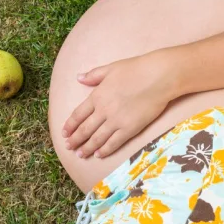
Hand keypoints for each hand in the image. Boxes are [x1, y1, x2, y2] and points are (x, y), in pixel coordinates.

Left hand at [62, 50, 178, 158]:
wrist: (158, 77)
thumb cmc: (136, 69)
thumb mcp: (111, 68)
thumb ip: (93, 75)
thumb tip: (78, 78)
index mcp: (97, 95)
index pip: (78, 114)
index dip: (70, 125)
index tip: (64, 133)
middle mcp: (103, 110)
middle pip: (85, 129)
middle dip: (75, 140)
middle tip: (68, 147)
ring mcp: (116, 121)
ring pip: (97, 139)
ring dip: (87, 148)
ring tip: (80, 154)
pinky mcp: (130, 129)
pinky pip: (114, 142)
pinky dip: (105, 150)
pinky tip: (99, 154)